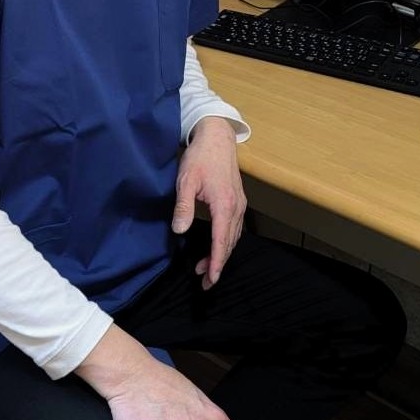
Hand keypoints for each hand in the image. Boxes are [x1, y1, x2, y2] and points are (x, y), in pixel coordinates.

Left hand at [171, 116, 246, 288]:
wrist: (217, 137)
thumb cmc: (200, 156)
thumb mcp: (186, 180)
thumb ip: (183, 206)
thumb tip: (179, 230)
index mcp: (225, 204)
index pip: (221, 241)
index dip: (216, 262)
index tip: (210, 279)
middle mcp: (237, 208)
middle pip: (229, 243)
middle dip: (218, 264)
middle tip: (205, 282)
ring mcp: (240, 204)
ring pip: (234, 237)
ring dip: (221, 254)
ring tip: (205, 268)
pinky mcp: (238, 201)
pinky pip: (235, 228)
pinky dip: (226, 242)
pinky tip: (217, 246)